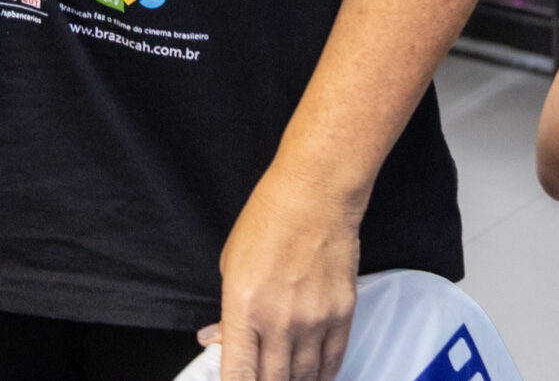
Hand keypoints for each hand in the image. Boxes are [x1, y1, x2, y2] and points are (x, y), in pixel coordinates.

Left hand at [201, 166, 359, 380]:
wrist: (315, 197)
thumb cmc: (268, 220)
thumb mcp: (230, 264)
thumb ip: (226, 310)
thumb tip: (217, 339)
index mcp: (243, 308)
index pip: (238, 374)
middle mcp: (279, 322)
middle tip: (262, 375)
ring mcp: (313, 321)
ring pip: (304, 377)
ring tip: (286, 376)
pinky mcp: (342, 315)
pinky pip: (333, 361)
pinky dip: (322, 375)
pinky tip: (314, 376)